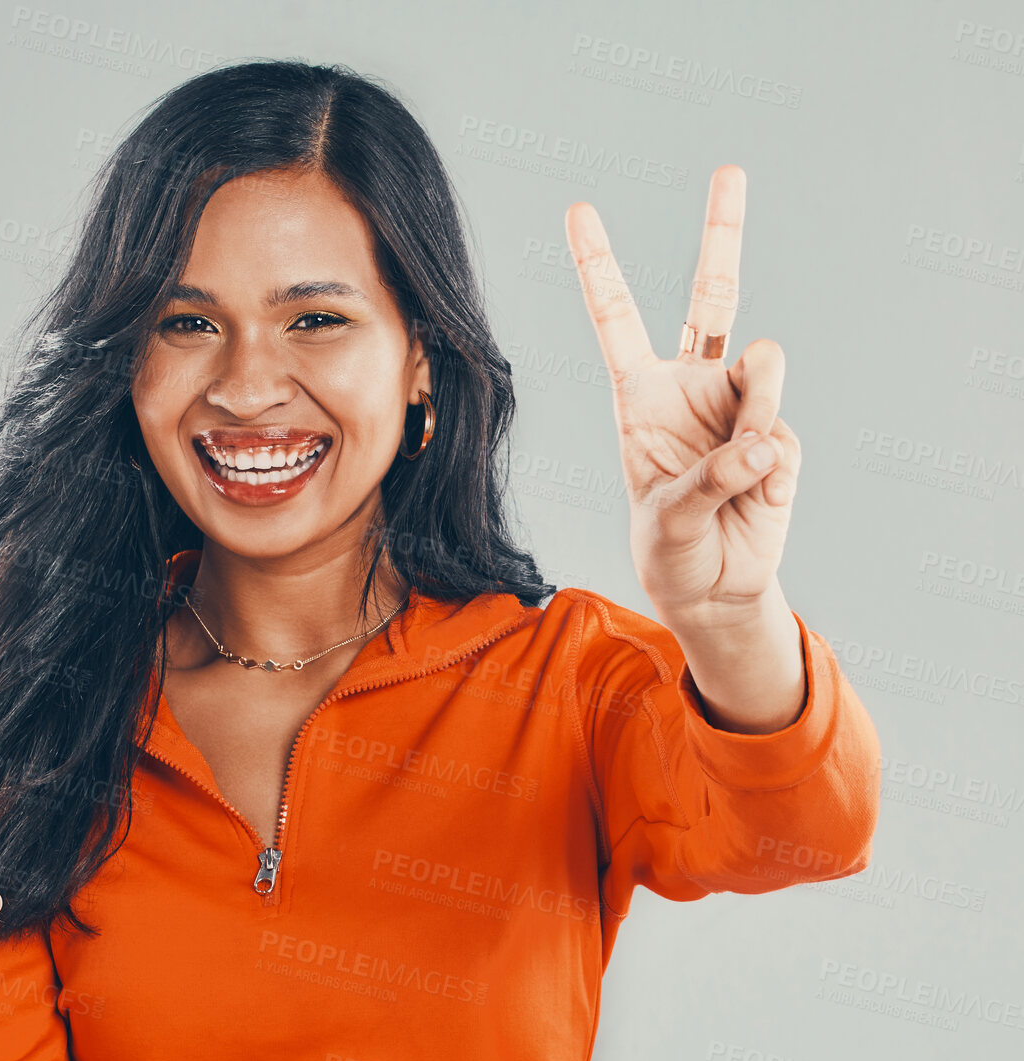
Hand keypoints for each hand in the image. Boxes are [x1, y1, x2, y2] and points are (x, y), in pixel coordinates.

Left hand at [566, 164, 800, 630]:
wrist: (715, 588)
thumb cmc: (670, 551)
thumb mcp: (668, 519)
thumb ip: (710, 477)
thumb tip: (763, 443)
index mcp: (641, 396)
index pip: (618, 319)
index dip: (599, 265)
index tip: (579, 210)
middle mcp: (692, 387)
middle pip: (714, 295)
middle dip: (722, 232)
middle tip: (730, 170)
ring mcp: (739, 405)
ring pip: (764, 363)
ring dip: (758, 407)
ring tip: (747, 463)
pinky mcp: (780, 433)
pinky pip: (784, 427)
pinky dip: (773, 463)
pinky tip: (760, 493)